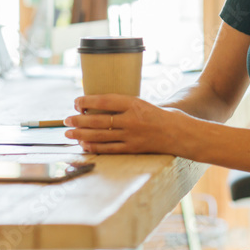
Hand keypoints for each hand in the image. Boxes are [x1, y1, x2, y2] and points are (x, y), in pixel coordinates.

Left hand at [65, 94, 189, 155]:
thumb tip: (106, 106)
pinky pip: (110, 149)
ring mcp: (132, 136)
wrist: (183, 134)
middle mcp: (132, 120)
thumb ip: (129, 106)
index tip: (76, 101)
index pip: (105, 100)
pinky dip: (94, 147)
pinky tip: (83, 145)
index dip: (88, 101)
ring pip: (101, 135)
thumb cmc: (166, 117)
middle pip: (99, 119)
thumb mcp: (147, 104)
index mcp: (135, 104)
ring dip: (82, 134)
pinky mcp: (133, 149)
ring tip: (69, 133)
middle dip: (79, 119)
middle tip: (66, 119)